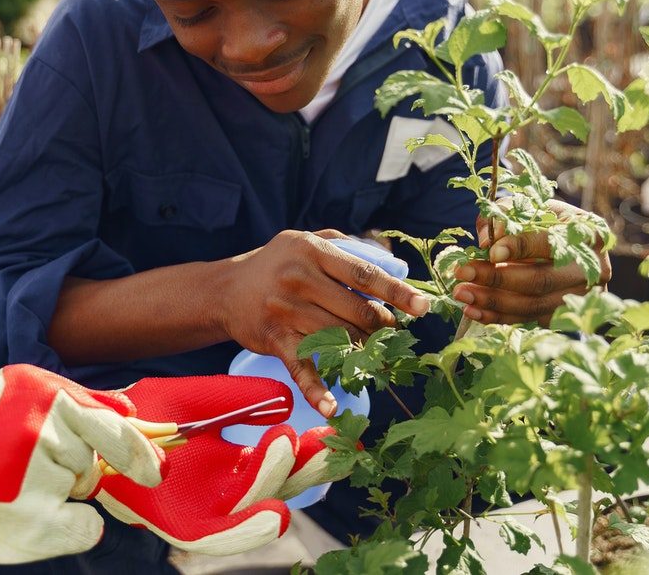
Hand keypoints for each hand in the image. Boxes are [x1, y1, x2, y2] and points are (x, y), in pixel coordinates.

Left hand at [93, 375, 344, 554]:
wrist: (92, 429)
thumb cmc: (144, 416)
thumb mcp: (198, 401)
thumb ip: (238, 398)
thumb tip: (288, 396)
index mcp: (237, 462)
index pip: (287, 460)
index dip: (316, 451)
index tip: (345, 433)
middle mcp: (227, 491)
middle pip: (280, 486)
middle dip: (310, 467)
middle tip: (334, 441)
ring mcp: (205, 511)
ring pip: (253, 506)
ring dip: (278, 481)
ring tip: (295, 448)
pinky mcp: (178, 527)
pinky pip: (216, 536)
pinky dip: (248, 529)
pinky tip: (276, 514)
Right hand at [221, 230, 428, 415]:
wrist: (225, 289)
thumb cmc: (276, 263)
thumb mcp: (305, 240)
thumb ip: (346, 244)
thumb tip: (390, 256)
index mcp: (312, 251)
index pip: (364, 273)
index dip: (397, 292)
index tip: (423, 307)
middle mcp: (299, 279)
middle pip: (357, 310)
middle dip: (382, 325)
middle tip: (391, 330)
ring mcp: (286, 311)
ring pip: (339, 338)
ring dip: (364, 350)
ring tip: (374, 352)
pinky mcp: (275, 339)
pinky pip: (301, 368)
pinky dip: (317, 390)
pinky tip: (333, 408)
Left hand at [453, 199, 611, 325]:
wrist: (566, 244)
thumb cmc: (545, 220)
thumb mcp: (529, 207)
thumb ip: (505, 214)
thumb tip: (486, 241)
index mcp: (590, 234)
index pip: (551, 243)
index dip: (520, 247)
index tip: (490, 251)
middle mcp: (593, 269)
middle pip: (540, 280)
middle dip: (496, 279)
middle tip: (462, 273)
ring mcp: (582, 298)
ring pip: (533, 305)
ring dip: (492, 302)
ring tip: (461, 293)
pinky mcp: (566, 316)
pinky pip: (528, 320)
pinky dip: (498, 317)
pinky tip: (473, 310)